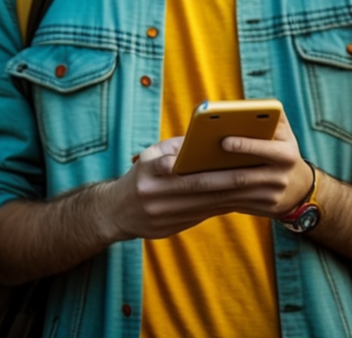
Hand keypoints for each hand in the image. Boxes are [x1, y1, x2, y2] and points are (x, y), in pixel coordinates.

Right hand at [104, 112, 312, 241]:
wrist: (115, 212)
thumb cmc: (139, 176)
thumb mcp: (147, 156)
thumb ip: (174, 148)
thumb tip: (205, 139)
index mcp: (147, 170)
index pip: (175, 164)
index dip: (202, 163)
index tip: (229, 157)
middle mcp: (153, 192)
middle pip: (197, 186)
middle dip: (227, 179)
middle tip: (253, 173)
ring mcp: (161, 213)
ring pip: (203, 204)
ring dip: (230, 196)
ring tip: (252, 187)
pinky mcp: (170, 229)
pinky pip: (202, 215)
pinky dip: (221, 207)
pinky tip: (238, 200)